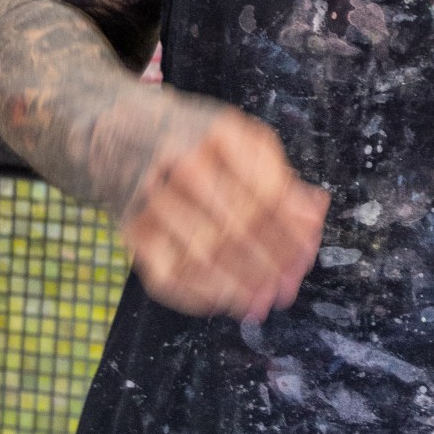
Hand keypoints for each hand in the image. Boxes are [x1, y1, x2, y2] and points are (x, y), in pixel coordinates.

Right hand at [117, 89, 327, 324]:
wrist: (118, 132)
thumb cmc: (194, 140)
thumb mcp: (240, 139)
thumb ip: (279, 175)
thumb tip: (315, 213)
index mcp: (219, 136)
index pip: (266, 195)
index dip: (292, 232)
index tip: (307, 253)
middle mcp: (182, 166)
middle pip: (239, 228)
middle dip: (272, 264)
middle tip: (290, 285)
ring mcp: (151, 200)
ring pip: (205, 257)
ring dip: (242, 286)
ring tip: (266, 301)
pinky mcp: (130, 231)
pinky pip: (169, 276)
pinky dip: (201, 296)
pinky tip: (225, 300)